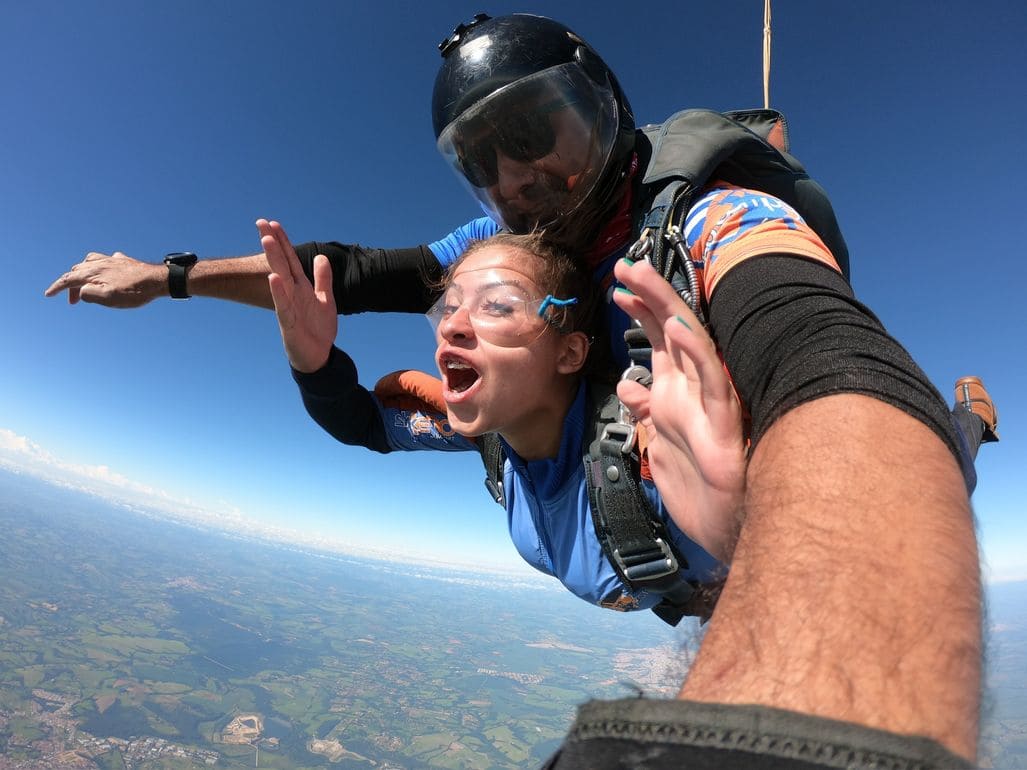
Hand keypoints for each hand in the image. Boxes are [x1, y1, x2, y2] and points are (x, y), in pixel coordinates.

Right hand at [44, 252, 164, 307]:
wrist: (157, 280)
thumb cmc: (134, 292)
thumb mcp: (108, 298)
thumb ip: (89, 294)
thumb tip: (80, 291)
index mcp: (93, 272)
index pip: (68, 279)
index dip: (57, 287)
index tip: (48, 294)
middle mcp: (99, 263)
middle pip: (77, 271)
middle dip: (70, 284)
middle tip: (73, 301)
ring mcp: (112, 260)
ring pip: (89, 261)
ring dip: (82, 271)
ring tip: (84, 282)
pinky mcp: (124, 261)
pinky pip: (107, 259)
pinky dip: (100, 265)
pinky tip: (107, 269)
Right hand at [259, 219, 336, 372]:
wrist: (318, 356)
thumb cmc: (318, 328)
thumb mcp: (325, 300)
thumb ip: (322, 279)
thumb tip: (321, 256)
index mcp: (301, 287)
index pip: (291, 259)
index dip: (284, 242)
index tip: (274, 223)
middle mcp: (291, 294)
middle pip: (281, 264)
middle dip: (273, 243)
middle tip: (261, 223)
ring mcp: (288, 307)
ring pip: (280, 280)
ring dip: (273, 260)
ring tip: (267, 240)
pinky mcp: (288, 323)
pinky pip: (282, 305)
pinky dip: (278, 292)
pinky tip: (273, 277)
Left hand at [613, 258, 745, 562]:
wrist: (728, 532)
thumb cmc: (700, 490)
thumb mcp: (661, 443)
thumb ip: (646, 411)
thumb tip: (628, 385)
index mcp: (676, 395)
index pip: (657, 342)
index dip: (639, 312)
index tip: (618, 288)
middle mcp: (691, 392)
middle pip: (671, 332)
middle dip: (648, 296)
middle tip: (625, 265)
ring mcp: (708, 405)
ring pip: (690, 345)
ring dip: (665, 309)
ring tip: (642, 278)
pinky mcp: (724, 425)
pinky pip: (712, 384)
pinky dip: (696, 356)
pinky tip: (677, 331)